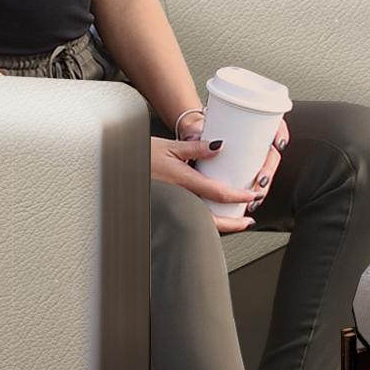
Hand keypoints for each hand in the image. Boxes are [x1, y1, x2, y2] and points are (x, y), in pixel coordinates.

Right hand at [151, 124, 279, 233]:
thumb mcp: (171, 146)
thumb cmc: (140, 155)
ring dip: (219, 224)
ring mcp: (171, 204)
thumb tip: (221, 146)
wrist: (117, 165)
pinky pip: (188, 216)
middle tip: (247, 221)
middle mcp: (178, 197)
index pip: (217, 193)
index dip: (239, 197)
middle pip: (210, 219)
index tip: (252, 196)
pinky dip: (203, 220)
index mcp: (182, 181)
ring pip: (199, 221)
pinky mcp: (166, 206)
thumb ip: (197, 147)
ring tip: (234, 220)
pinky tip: (210, 215)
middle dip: (232, 223)